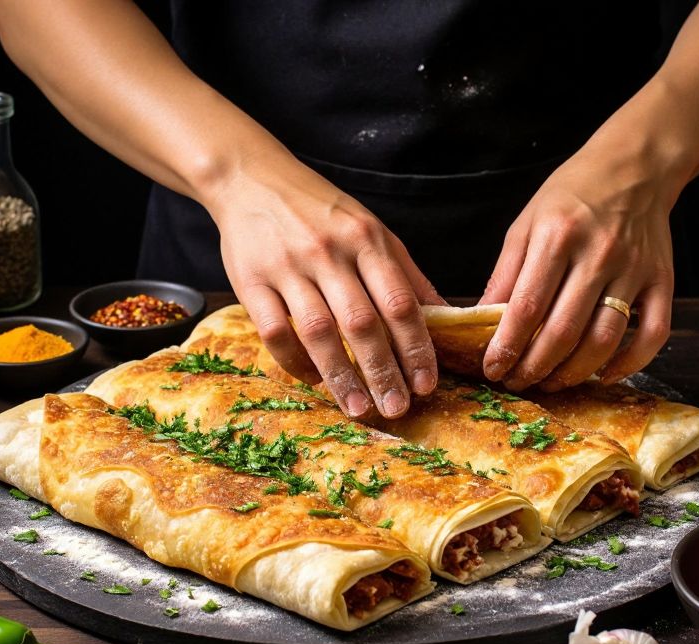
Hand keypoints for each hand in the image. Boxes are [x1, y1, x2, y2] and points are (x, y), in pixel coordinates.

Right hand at [207, 153, 443, 418]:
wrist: (251, 179)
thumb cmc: (319, 211)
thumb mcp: (371, 230)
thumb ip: (406, 274)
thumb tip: (448, 316)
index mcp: (366, 239)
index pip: (400, 302)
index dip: (416, 348)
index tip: (427, 384)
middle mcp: (329, 252)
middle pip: (362, 323)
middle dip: (384, 371)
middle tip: (398, 409)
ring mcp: (287, 267)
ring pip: (319, 332)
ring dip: (342, 377)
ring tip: (359, 408)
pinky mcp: (250, 281)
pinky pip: (275, 331)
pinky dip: (296, 362)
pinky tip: (314, 380)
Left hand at [479, 143, 677, 391]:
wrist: (634, 168)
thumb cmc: (572, 196)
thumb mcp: (526, 224)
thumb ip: (504, 275)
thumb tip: (478, 322)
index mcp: (558, 236)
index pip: (527, 306)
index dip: (507, 345)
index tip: (493, 369)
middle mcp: (599, 254)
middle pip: (564, 330)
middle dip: (534, 367)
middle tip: (517, 382)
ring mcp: (634, 270)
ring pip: (604, 340)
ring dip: (574, 373)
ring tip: (550, 382)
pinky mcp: (663, 281)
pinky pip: (652, 334)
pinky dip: (629, 363)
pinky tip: (603, 375)